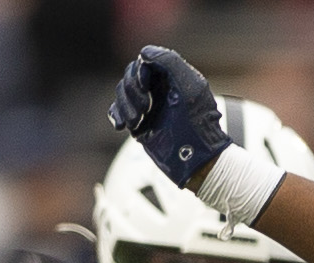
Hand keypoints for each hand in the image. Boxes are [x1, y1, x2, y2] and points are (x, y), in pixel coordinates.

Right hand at [108, 46, 229, 188]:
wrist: (195, 158)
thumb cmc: (197, 123)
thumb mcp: (190, 86)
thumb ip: (170, 62)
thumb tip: (143, 53)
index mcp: (171, 77)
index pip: (144, 61)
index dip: (139, 71)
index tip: (145, 86)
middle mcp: (159, 88)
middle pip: (130, 75)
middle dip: (132, 91)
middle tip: (144, 109)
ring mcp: (148, 105)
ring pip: (121, 92)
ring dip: (125, 105)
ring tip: (137, 121)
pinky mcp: (139, 121)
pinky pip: (116, 110)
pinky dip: (116, 115)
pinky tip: (122, 125)